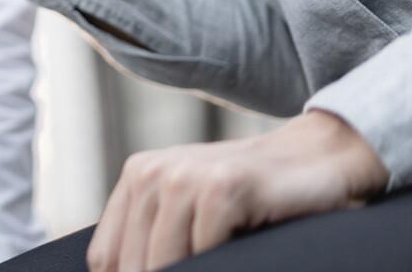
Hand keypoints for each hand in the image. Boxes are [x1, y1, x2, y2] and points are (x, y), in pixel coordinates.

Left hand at [87, 110, 389, 271]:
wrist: (314, 159)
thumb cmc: (249, 197)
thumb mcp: (189, 209)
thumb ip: (154, 237)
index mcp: (137, 176)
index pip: (105, 256)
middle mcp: (152, 172)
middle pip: (133, 264)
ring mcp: (185, 177)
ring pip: (165, 262)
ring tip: (218, 271)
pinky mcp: (222, 188)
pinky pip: (206, 255)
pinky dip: (222, 268)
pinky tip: (240, 258)